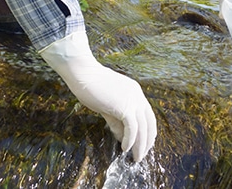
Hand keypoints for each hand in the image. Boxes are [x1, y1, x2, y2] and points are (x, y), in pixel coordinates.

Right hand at [39, 30, 155, 161]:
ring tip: (135, 158)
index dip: (148, 132)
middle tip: (142, 155)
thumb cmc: (90, 86)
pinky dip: (130, 140)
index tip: (144, 144)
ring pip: (143, 128)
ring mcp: (133, 100)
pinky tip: (125, 149)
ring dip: (140, 145)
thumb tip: (122, 137)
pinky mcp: (124, 106)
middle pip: (149, 123)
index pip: (148, 116)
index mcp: (135, 92)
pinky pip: (132, 128)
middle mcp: (138, 96)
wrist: (82, 73)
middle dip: (147, 142)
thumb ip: (116, 120)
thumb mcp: (106, 105)